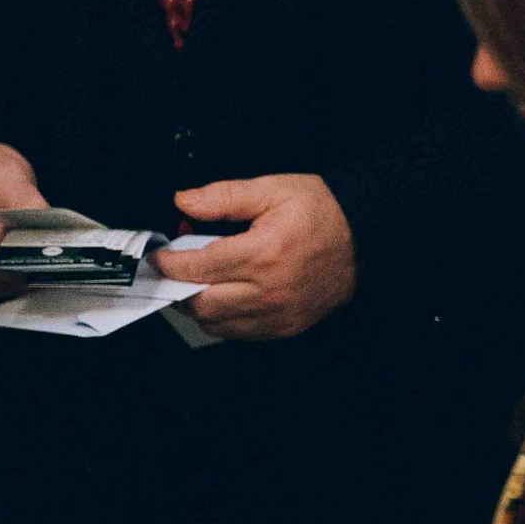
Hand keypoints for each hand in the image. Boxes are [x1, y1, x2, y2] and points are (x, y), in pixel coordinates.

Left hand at [150, 173, 355, 340]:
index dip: (170, 263)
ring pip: (217, 324)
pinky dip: (222, 319)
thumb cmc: (322, 211)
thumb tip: (184, 201)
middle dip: (177, 288)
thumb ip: (224, 196)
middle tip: (174, 270)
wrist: (365, 237)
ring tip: (197, 281)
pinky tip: (223, 296)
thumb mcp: (273, 189)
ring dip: (197, 306)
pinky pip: (240, 334)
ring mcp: (278, 314)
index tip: (159, 257)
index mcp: (264, 253)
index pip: (199, 266)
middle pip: (201, 303)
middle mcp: (269, 290)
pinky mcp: (286, 326)